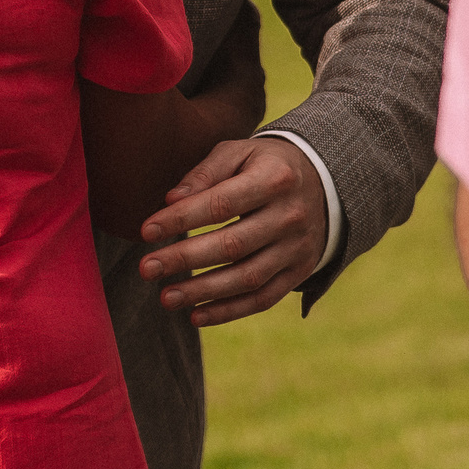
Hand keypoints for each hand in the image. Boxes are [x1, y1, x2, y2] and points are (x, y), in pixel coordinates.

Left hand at [137, 136, 325, 326]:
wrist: (323, 182)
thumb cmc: (265, 165)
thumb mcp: (239, 153)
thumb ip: (206, 173)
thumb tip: (171, 200)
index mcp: (275, 178)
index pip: (222, 204)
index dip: (182, 219)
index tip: (146, 231)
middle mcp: (291, 216)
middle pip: (233, 245)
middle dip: (185, 259)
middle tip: (146, 269)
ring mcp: (297, 248)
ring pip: (247, 278)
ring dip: (203, 292)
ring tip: (165, 297)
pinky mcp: (299, 272)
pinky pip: (263, 299)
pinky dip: (228, 312)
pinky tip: (195, 316)